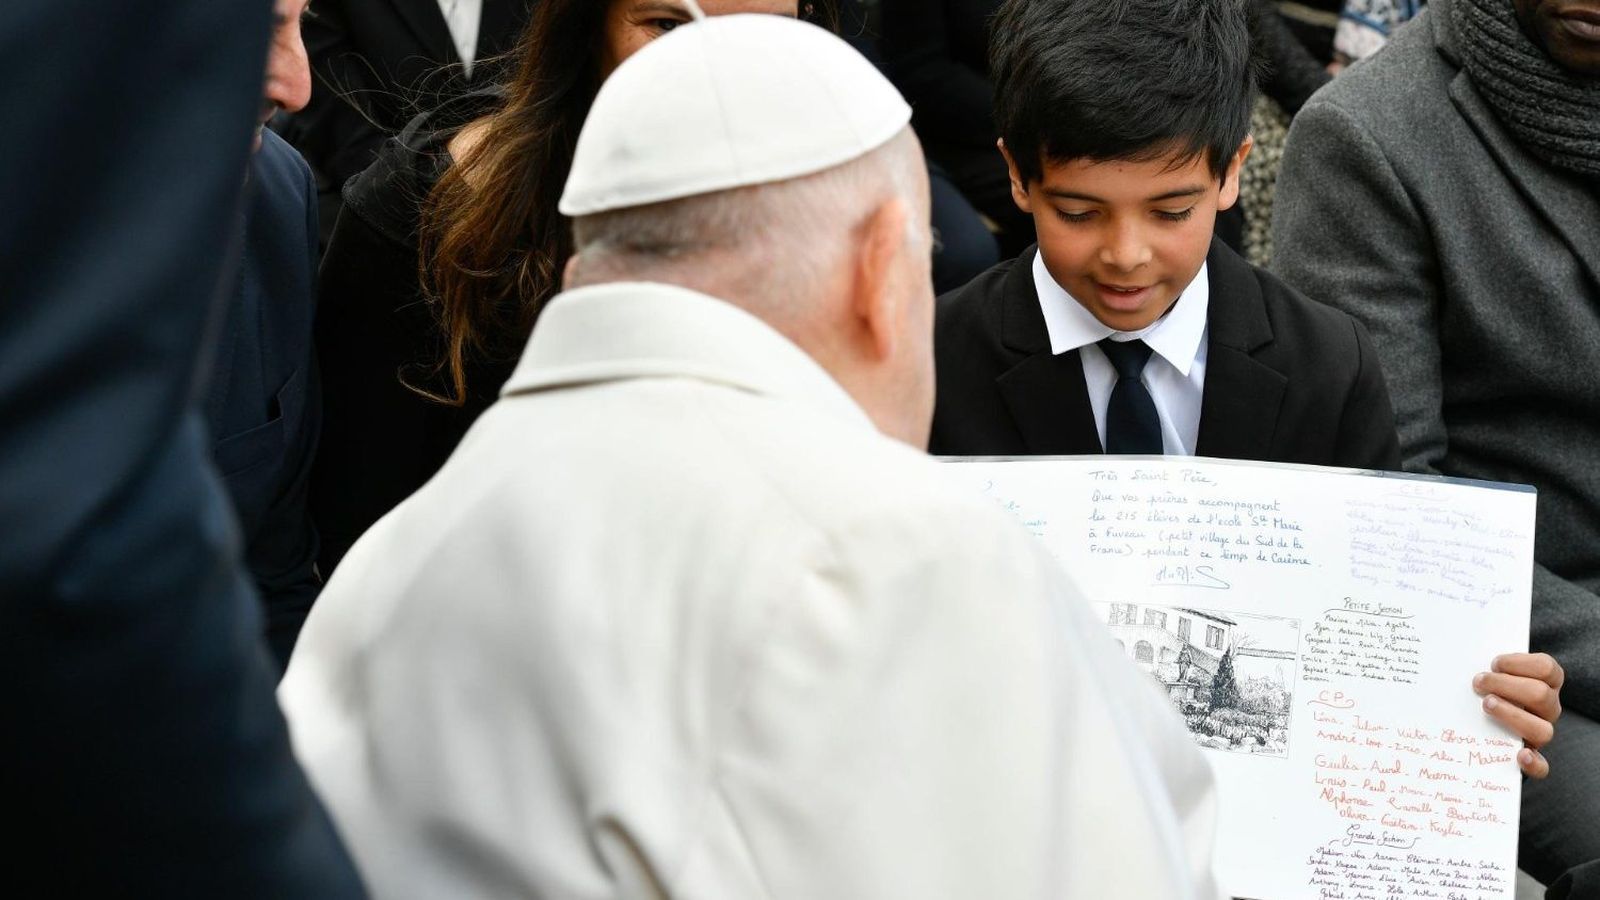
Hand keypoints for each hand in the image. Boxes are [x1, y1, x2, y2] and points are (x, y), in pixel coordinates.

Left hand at [1473, 653, 1562, 778]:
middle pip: (1541, 695)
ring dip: (1511, 715)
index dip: (1520, 663)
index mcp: (1545, 683)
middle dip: (1505, 685)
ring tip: (1485, 705)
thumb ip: (1487, 667)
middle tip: (1478, 683)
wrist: (1481, 722)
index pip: (1547, 668)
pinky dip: (1534, 763)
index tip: (1494, 663)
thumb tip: (1455, 654)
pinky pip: (1542, 767)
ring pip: (1543, 729)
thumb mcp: (1490, 673)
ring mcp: (1541, 732)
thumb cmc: (1486, 689)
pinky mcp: (1531, 757)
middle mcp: (1547, 708)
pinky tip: (1520, 756)